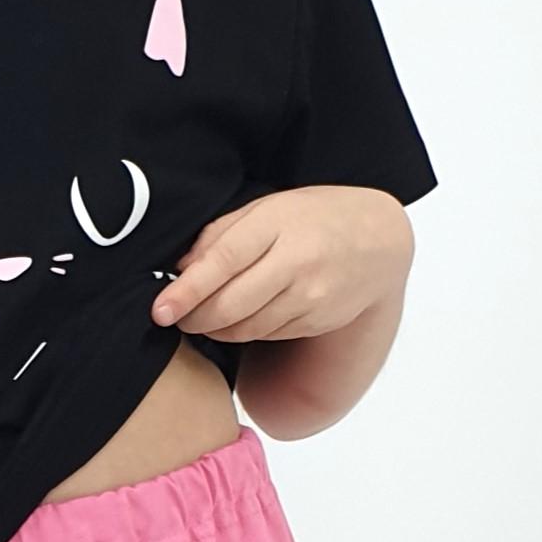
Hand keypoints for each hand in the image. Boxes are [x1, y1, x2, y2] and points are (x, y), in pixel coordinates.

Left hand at [152, 184, 412, 341]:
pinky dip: (246, 331)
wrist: (380, 239)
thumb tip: (179, 268)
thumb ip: (221, 234)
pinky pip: (268, 333)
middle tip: (175, 317)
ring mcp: (311, 294)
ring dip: (217, 328)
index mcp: (277, 224)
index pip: (223, 260)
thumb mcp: (267, 208)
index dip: (188, 290)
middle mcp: (296, 261)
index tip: (160, 309)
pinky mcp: (318, 319)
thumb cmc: (314, 218)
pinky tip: (241, 318)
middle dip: (195, 318)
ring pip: (247, 326)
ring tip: (205, 316)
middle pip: (231, 304)